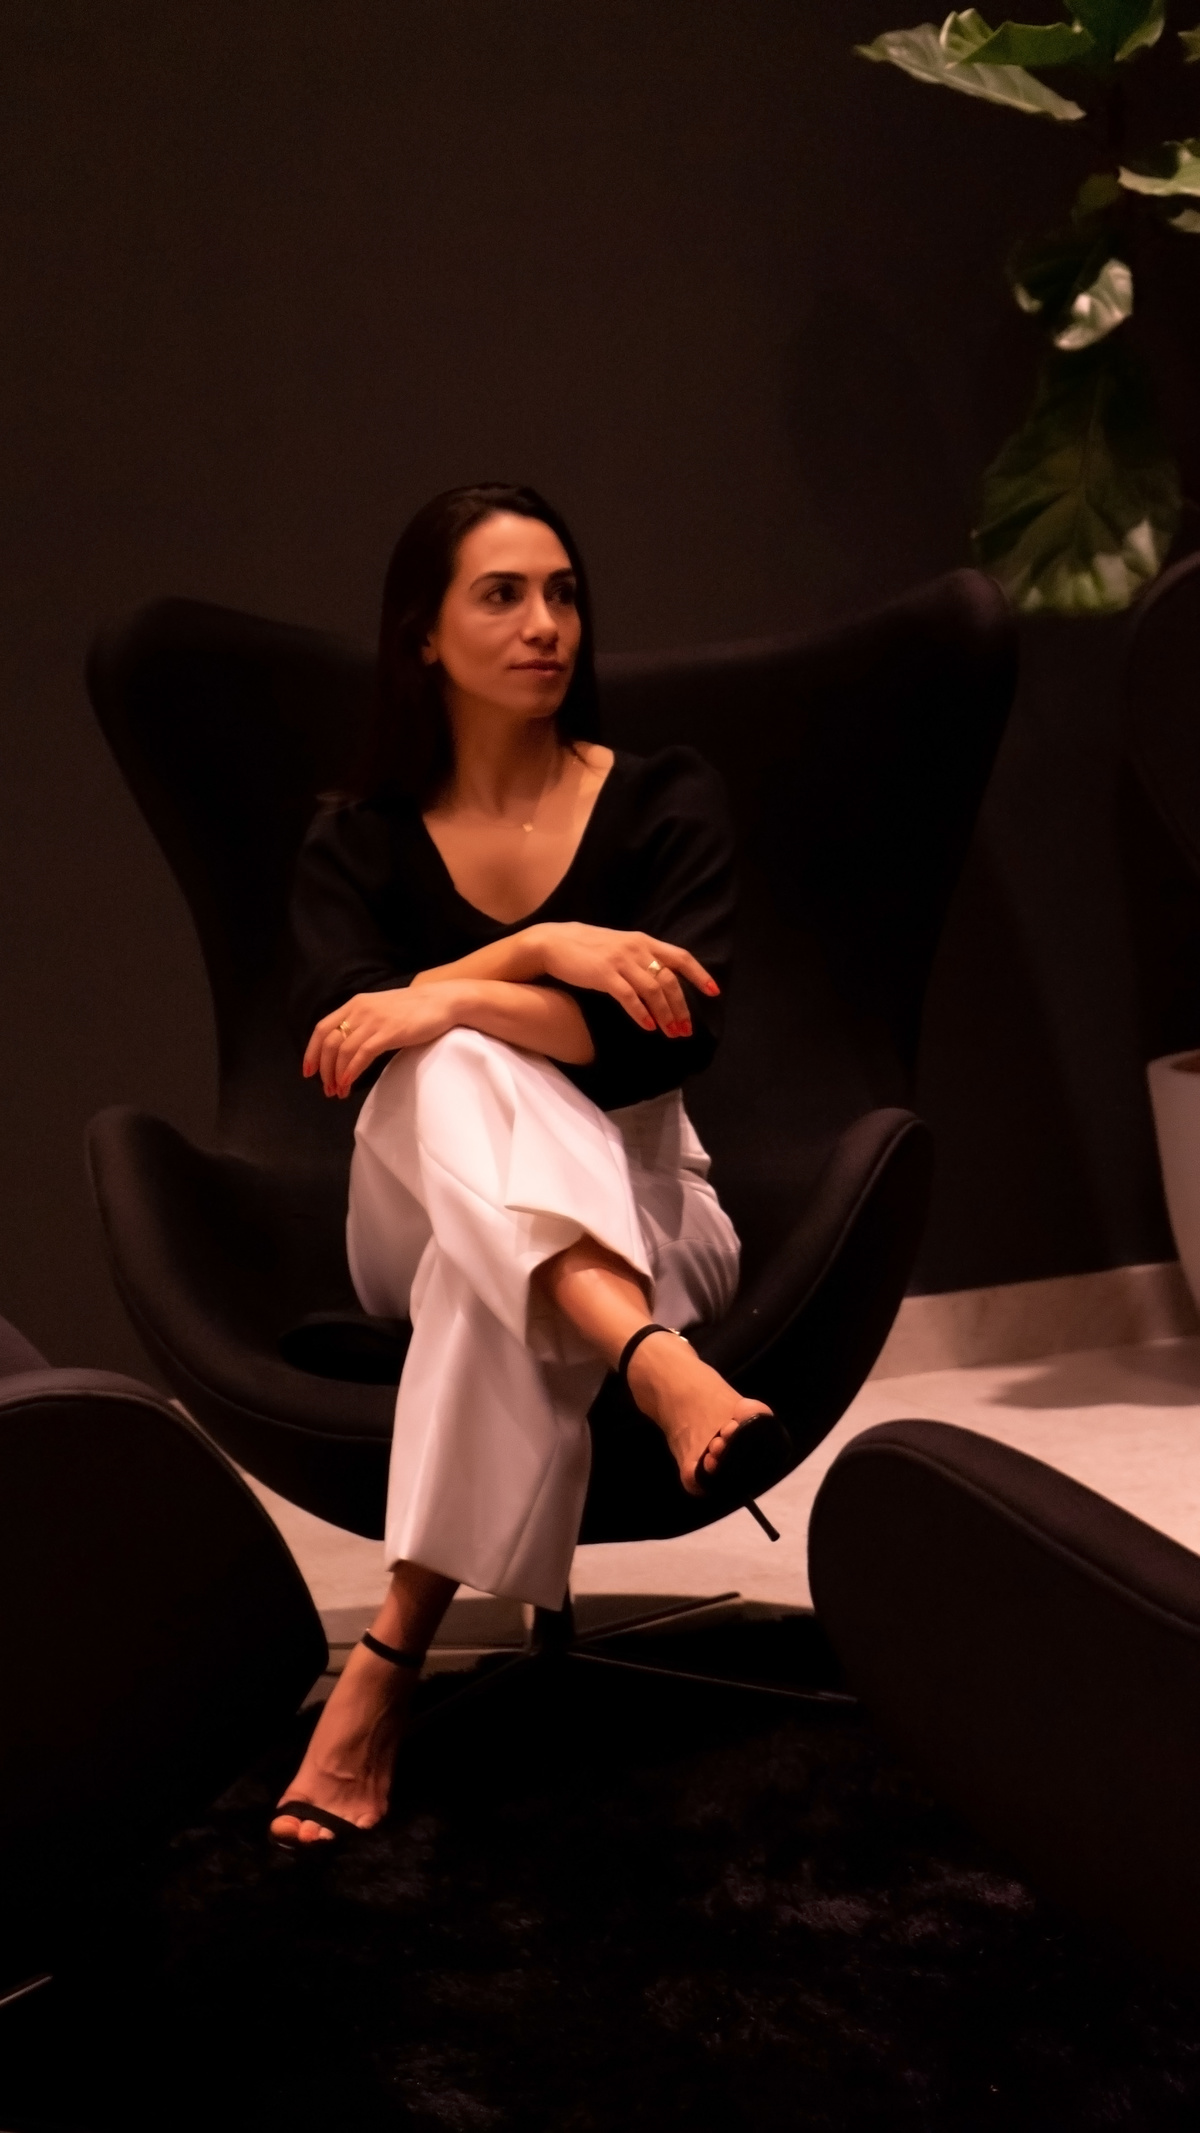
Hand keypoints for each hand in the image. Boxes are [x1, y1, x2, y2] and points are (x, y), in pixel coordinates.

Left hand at [304, 988, 457, 1096]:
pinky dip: (351, 1072)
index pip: (322, 1028)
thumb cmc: (416, 1009)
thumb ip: (364, 1022)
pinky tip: (348, 1084)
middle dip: (323, 1069)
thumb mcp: (381, 1010)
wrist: (443, 1001)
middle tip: (326, 1089)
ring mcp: (374, 1021)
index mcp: (356, 1004)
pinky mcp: (389, 1033)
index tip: (309, 1071)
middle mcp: (360, 1010)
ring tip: (339, 1092)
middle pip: (329, 1043)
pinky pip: (361, 1055)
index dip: (312, 1052)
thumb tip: (349, 1046)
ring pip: (343, 1051)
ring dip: (337, 1075)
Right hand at [529, 923, 718, 1036]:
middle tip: (686, 1030)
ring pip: (653, 991)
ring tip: (670, 1033)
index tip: (713, 992)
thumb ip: (642, 958)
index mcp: (644, 941)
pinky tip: (648, 1027)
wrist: (555, 942)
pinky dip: (641, 1013)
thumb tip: (662, 980)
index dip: (699, 974)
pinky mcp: (604, 974)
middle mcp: (637, 949)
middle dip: (681, 1007)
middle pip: (670, 980)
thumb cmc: (588, 948)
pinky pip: (629, 997)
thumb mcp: (621, 946)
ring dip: (665, 1014)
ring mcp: (621, 961)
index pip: (680, 957)